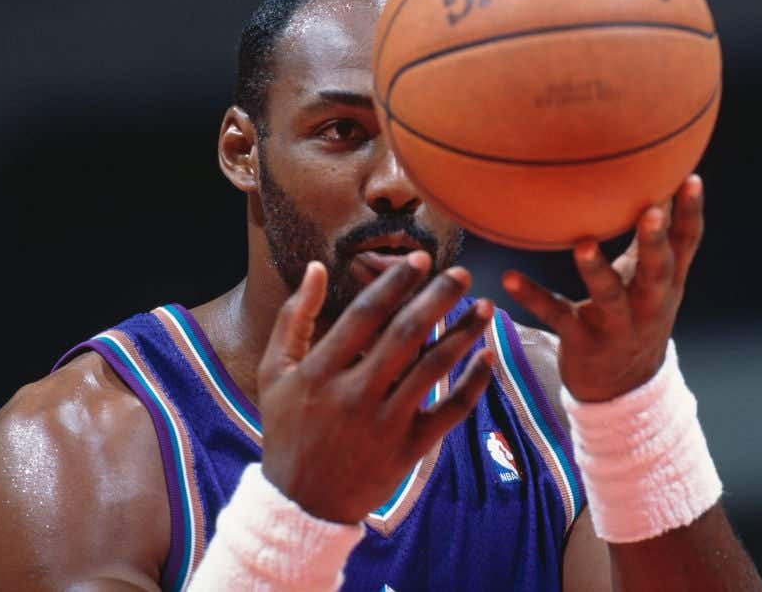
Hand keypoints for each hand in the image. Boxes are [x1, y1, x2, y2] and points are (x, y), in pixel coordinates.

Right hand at [258, 251, 494, 522]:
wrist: (301, 502)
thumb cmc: (287, 429)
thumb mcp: (274, 372)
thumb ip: (294, 317)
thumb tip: (315, 267)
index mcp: (320, 371)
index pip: (365, 314)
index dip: (396, 282)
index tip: (421, 258)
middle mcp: (354, 394)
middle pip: (406, 335)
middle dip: (438, 298)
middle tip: (462, 273)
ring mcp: (385, 423)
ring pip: (433, 369)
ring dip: (463, 334)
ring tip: (485, 307)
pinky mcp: (409, 449)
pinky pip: (449, 412)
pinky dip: (473, 385)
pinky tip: (487, 357)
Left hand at [502, 175, 704, 401]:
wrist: (622, 388)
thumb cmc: (635, 315)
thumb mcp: (652, 282)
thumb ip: (654, 240)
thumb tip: (656, 183)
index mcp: (667, 284)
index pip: (686, 244)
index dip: (690, 212)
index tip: (690, 178)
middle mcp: (648, 305)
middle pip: (657, 271)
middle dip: (655, 242)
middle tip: (651, 211)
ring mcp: (616, 326)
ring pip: (610, 297)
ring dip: (597, 271)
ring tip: (583, 244)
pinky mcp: (582, 341)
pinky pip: (556, 315)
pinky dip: (533, 296)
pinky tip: (510, 277)